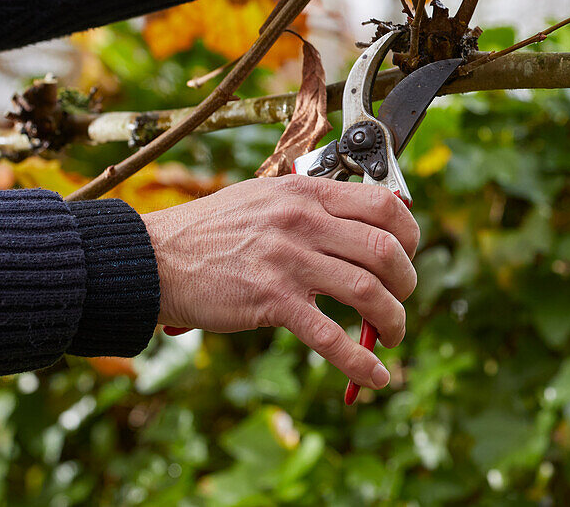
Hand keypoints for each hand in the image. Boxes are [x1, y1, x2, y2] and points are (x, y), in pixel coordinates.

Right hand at [141, 175, 418, 390]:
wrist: (159, 257)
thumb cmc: (212, 230)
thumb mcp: (266, 199)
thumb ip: (311, 208)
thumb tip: (359, 227)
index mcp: (306, 193)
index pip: (384, 205)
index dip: (410, 234)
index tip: (409, 255)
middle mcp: (303, 221)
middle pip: (385, 250)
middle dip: (407, 282)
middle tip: (401, 299)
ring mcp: (289, 260)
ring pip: (368, 292)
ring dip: (392, 321)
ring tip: (389, 335)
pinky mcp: (272, 300)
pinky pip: (330, 336)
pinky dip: (359, 361)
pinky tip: (374, 376)